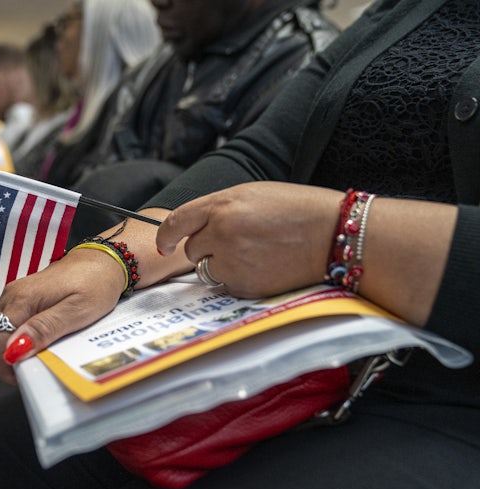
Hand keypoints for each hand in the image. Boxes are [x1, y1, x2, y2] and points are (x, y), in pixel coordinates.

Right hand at [0, 248, 126, 384]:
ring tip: (26, 360)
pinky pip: (0, 323)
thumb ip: (45, 328)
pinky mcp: (18, 297)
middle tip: (27, 370)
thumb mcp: (77, 311)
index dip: (5, 365)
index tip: (25, 374)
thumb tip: (15, 349)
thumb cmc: (95, 284)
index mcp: (23, 299)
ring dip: (2, 351)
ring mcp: (12, 295)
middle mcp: (11, 295)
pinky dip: (6, 339)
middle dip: (1, 361)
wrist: (101, 262)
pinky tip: (26, 344)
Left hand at [156, 182, 342, 297]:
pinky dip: (239, 279)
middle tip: (236, 244)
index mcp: (222, 205)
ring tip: (254, 254)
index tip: (164, 244)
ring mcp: (232, 260)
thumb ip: (220, 210)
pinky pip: (227, 285)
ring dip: (221, 265)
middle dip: (206, 249)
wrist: (332, 234)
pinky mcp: (245, 284)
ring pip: (208, 270)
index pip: (177, 221)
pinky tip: (264, 266)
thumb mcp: (252, 195)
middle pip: (192, 250)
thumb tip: (197, 226)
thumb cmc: (297, 210)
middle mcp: (221, 232)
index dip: (166, 235)